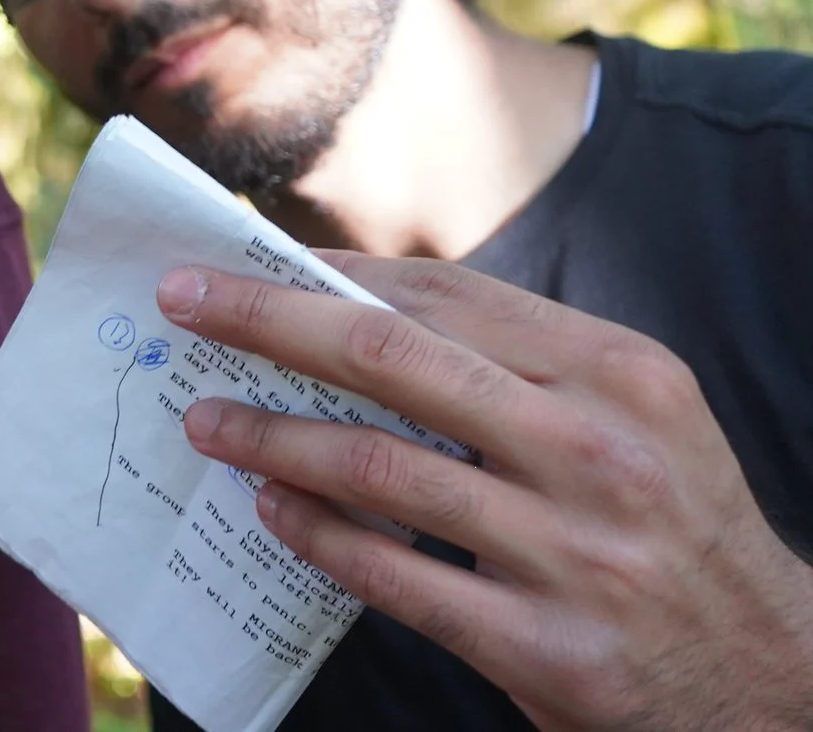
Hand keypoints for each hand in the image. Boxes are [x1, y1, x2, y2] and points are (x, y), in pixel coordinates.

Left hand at [155, 253, 812, 731]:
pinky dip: (317, 539)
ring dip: (271, 438)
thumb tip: (344, 303)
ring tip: (205, 419)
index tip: (238, 254)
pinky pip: (396, 579)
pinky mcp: (551, 648)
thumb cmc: (670, 521)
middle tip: (180, 301)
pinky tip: (268, 512)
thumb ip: (509, 360)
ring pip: (378, 468)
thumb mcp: (626, 414)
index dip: (327, 270)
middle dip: (267, 319)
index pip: (441, 294)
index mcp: (618, 371)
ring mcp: (577, 553)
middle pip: (390, 357)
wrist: (780, 679)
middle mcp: (600, 449)